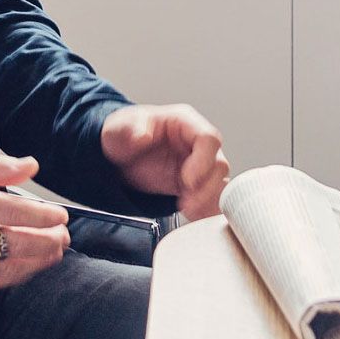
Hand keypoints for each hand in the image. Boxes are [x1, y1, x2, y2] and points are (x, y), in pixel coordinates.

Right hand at [0, 153, 69, 292]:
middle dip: (49, 242)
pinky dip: (15, 275)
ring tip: (54, 252)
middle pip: (17, 244)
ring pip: (8, 269)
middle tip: (63, 236)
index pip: (16, 212)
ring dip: (37, 262)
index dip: (45, 216)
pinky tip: (28, 265)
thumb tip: (32, 166)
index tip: (61, 215)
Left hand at [100, 104, 230, 221]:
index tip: (187, 180)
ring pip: (220, 184)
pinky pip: (213, 198)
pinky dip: (206, 210)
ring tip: (187, 209)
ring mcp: (199, 164)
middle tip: (186, 202)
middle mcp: (196, 143)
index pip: (209, 139)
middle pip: (219, 164)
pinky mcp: (197, 185)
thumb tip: (142, 135)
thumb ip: (130, 129)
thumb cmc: (125, 136)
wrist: (120, 158)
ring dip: (206, 200)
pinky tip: (193, 216)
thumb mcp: (119, 128)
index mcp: (184, 122)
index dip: (203, 161)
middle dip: (205, 187)